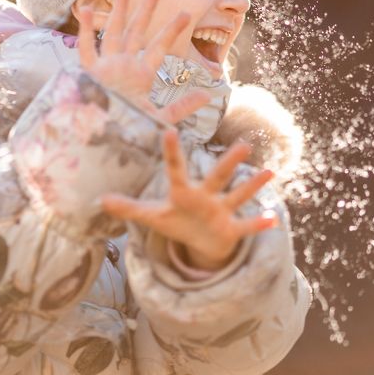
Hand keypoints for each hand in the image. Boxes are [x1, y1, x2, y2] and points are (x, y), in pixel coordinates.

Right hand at [77, 0, 208, 124]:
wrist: (105, 139)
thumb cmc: (131, 130)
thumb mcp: (160, 119)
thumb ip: (182, 107)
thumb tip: (208, 95)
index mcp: (140, 75)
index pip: (159, 47)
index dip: (171, 30)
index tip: (185, 14)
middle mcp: (123, 66)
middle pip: (136, 32)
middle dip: (145, 10)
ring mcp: (106, 68)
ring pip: (113, 33)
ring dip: (119, 12)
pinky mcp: (89, 74)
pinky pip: (86, 49)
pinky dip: (86, 31)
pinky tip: (86, 9)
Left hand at [101, 128, 277, 270]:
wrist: (203, 242)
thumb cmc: (178, 223)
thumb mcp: (152, 218)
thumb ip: (129, 208)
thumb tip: (100, 200)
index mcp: (183, 193)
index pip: (176, 170)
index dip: (172, 153)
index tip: (169, 131)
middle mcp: (206, 197)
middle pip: (217, 177)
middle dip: (228, 163)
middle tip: (243, 145)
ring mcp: (221, 211)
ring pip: (238, 196)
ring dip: (252, 186)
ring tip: (268, 173)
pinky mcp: (231, 229)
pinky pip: (245, 227)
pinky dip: (258, 225)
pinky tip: (273, 219)